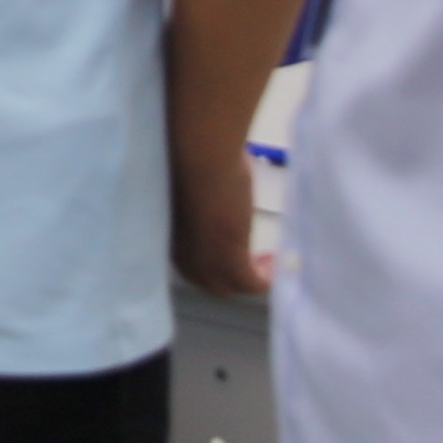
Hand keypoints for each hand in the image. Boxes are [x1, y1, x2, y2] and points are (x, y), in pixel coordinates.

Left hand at [172, 146, 273, 301]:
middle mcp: (183, 255)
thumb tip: (208, 200)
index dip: (212, 261)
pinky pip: (251, 285)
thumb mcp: (191, 190)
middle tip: (254, 262)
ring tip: (267, 263)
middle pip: (210, 281)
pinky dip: (265, 279)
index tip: (231, 251)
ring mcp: (205, 261)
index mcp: (168, 237)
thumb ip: (196, 204)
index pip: (190, 264)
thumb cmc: (193, 159)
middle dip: (231, 275)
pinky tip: (274, 262)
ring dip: (250, 279)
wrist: (200, 155)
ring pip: (230, 287)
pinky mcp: (230, 260)